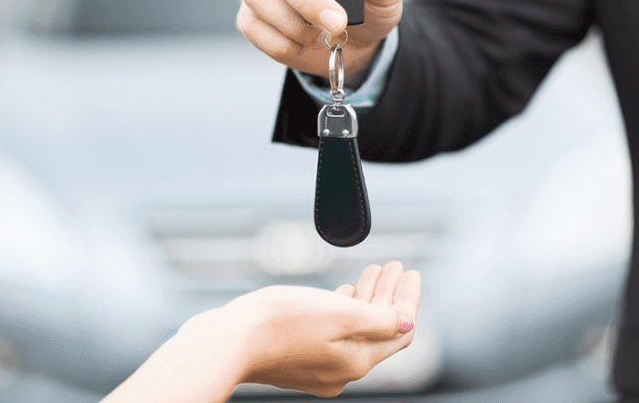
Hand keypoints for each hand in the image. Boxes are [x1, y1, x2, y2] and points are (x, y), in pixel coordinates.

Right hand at [228, 261, 420, 397]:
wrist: (228, 341)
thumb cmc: (280, 323)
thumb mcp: (339, 314)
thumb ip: (378, 318)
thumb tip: (406, 323)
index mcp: (357, 361)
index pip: (398, 330)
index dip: (408, 299)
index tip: (410, 271)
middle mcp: (341, 371)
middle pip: (378, 330)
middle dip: (389, 295)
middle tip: (394, 266)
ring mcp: (317, 367)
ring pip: (354, 330)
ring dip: (367, 299)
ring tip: (373, 271)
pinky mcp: (296, 359)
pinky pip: (332, 333)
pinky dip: (343, 310)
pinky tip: (343, 292)